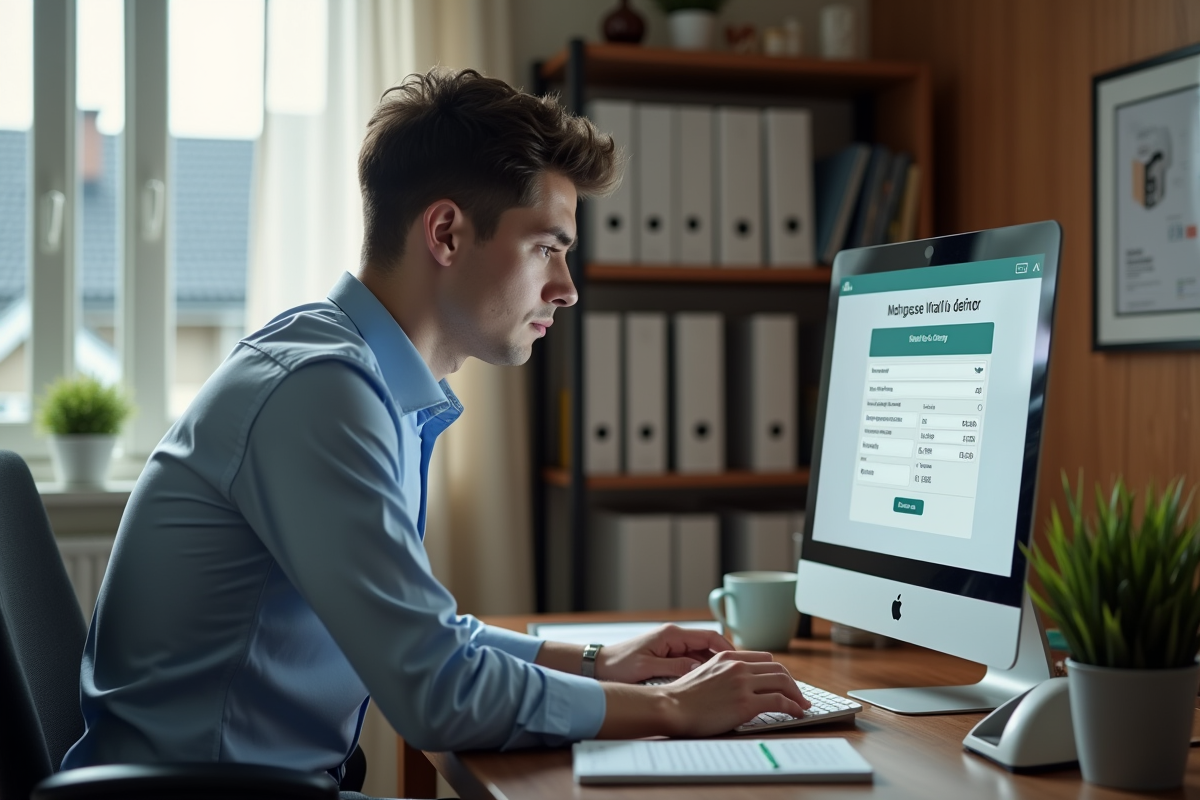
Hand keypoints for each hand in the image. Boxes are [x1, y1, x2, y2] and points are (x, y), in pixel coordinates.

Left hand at [594, 624, 732, 682]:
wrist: (598, 665)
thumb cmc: (619, 665)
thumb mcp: (647, 668)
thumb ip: (675, 667)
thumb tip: (700, 669)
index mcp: (672, 635)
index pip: (709, 636)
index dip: (728, 648)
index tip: (741, 662)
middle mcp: (674, 637)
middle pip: (709, 645)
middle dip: (725, 659)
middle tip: (741, 674)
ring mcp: (671, 645)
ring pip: (701, 654)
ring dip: (714, 665)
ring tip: (729, 681)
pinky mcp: (667, 655)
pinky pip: (691, 660)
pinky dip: (702, 670)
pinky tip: (709, 683)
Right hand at [659, 650, 809, 736]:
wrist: (672, 706)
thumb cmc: (683, 696)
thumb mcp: (703, 672)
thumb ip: (723, 672)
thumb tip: (738, 683)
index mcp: (728, 656)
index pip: (764, 659)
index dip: (779, 672)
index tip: (785, 683)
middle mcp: (738, 666)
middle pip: (778, 669)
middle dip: (793, 683)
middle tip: (799, 696)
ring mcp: (743, 684)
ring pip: (783, 682)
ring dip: (797, 695)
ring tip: (802, 706)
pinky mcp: (746, 703)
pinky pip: (780, 702)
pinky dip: (793, 707)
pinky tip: (796, 714)